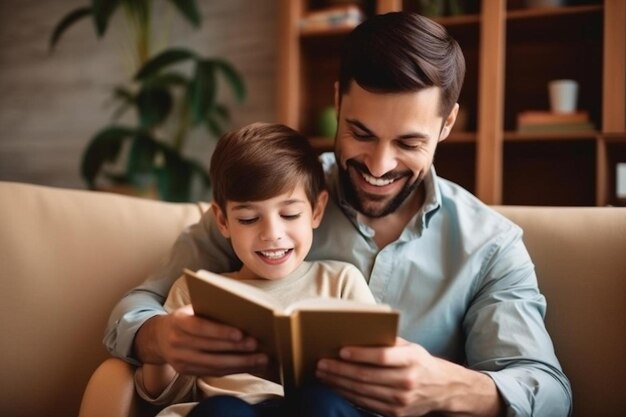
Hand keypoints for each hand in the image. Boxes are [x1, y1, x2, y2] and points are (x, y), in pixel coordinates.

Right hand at [135, 304, 268, 376]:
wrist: (159, 338)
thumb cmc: (185, 318)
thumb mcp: (191, 309)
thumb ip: (209, 310)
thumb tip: (241, 311)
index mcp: (178, 321)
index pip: (200, 328)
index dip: (220, 332)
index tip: (240, 333)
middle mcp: (176, 342)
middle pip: (210, 349)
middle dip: (236, 349)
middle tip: (257, 345)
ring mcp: (180, 360)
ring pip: (214, 365)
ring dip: (240, 363)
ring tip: (261, 359)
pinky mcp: (187, 372)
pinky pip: (213, 373)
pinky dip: (234, 370)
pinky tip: (249, 366)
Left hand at [315, 338, 501, 416]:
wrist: (444, 389)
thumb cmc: (420, 362)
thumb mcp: (410, 347)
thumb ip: (387, 342)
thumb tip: (357, 335)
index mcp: (412, 359)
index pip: (383, 357)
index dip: (360, 354)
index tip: (341, 351)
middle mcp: (407, 381)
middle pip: (367, 376)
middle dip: (339, 370)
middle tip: (321, 364)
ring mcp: (401, 400)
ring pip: (363, 392)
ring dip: (338, 383)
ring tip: (323, 374)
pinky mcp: (395, 413)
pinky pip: (366, 404)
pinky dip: (348, 395)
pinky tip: (336, 387)